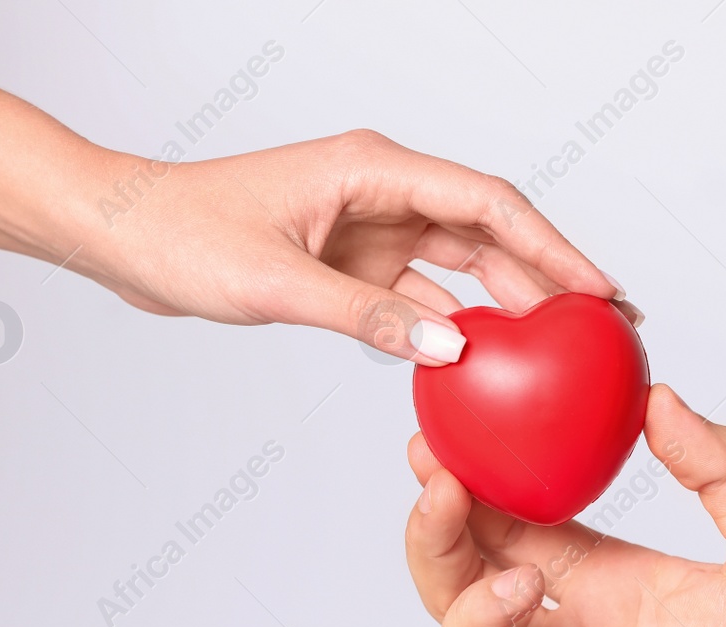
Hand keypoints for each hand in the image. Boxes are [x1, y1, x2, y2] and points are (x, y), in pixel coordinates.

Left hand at [73, 130, 635, 364]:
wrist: (122, 234)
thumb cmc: (182, 234)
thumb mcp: (277, 284)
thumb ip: (368, 317)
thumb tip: (454, 348)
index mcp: (373, 171)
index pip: (488, 204)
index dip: (553, 247)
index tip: (597, 289)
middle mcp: (382, 192)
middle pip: (489, 232)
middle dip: (549, 274)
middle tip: (602, 323)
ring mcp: (369, 228)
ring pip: (462, 264)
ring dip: (509, 301)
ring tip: (562, 343)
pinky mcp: (352, 263)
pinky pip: (422, 294)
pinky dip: (455, 324)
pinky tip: (485, 357)